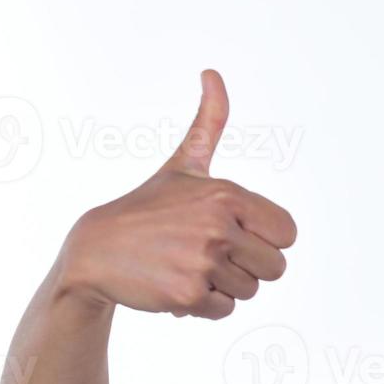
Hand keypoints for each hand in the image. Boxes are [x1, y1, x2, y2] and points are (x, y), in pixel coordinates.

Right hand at [52, 69, 297, 319]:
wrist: (95, 250)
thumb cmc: (148, 207)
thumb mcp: (185, 164)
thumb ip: (210, 123)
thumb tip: (212, 73)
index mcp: (229, 195)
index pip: (287, 234)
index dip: (266, 239)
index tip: (236, 233)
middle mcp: (219, 227)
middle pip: (275, 268)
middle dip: (247, 266)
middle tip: (209, 253)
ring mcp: (204, 262)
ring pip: (250, 291)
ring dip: (223, 286)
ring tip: (188, 265)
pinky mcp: (188, 295)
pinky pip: (225, 310)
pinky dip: (204, 305)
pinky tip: (176, 283)